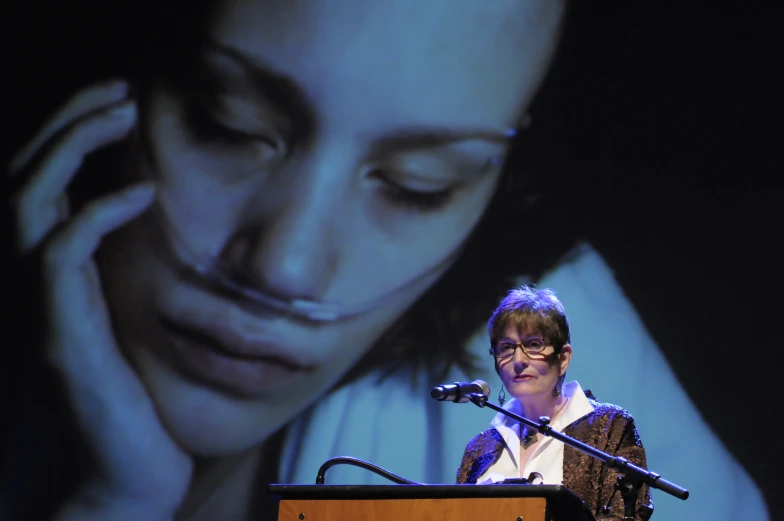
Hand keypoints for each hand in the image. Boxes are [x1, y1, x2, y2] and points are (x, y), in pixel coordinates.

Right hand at [8, 80, 192, 520]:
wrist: (128, 473)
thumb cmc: (140, 398)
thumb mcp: (135, 319)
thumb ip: (130, 272)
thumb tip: (156, 219)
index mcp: (53, 277)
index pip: (41, 186)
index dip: (69, 135)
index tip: (118, 102)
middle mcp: (34, 285)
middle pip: (25, 178)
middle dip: (68, 123)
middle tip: (121, 90)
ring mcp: (42, 309)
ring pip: (29, 203)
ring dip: (73, 148)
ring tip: (124, 114)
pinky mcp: (60, 335)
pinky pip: (61, 256)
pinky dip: (94, 214)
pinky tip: (139, 194)